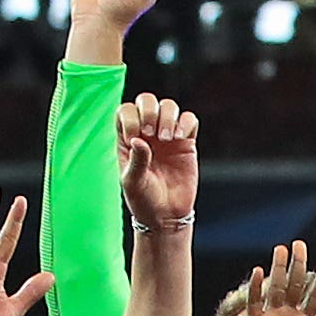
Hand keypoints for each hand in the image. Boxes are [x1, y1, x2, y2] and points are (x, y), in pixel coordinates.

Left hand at [118, 93, 200, 227]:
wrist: (166, 215)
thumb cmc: (143, 199)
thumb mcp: (132, 182)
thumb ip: (136, 160)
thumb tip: (138, 140)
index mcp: (128, 137)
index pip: (126, 111)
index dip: (130, 117)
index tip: (133, 139)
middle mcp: (147, 132)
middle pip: (147, 100)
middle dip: (149, 111)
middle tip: (151, 133)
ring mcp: (168, 136)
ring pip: (169, 106)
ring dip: (168, 116)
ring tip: (166, 138)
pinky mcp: (187, 143)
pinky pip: (190, 120)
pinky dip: (186, 123)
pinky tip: (180, 138)